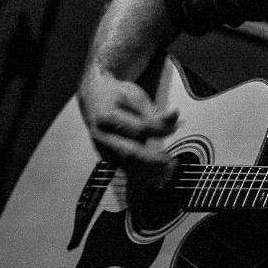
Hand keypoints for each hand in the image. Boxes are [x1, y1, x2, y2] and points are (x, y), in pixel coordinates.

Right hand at [77, 62, 178, 190]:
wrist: (93, 97)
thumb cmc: (115, 95)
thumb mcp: (134, 95)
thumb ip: (153, 110)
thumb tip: (174, 116)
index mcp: (107, 116)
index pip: (138, 127)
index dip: (159, 130)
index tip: (174, 127)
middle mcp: (101, 135)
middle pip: (129, 152)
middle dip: (153, 159)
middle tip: (171, 160)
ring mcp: (102, 148)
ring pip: (127, 165)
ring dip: (149, 170)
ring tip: (168, 167)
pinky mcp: (107, 156)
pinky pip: (125, 168)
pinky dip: (142, 173)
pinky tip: (157, 172)